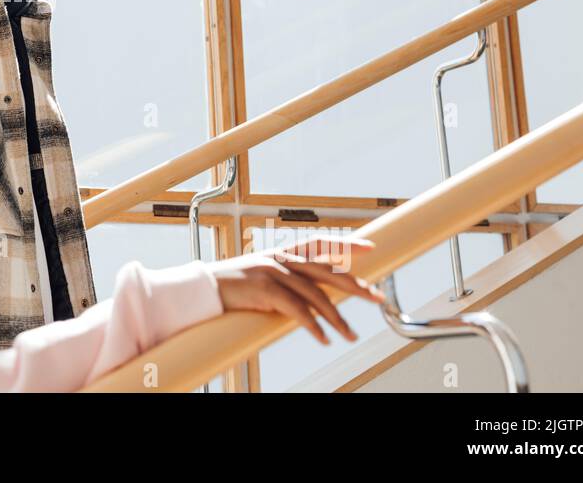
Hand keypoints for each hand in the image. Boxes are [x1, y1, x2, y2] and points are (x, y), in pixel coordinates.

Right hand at [206, 235, 385, 344]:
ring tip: (351, 335)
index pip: (320, 244)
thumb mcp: (261, 276)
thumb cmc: (232, 287)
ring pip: (316, 295)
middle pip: (328, 270)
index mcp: (281, 253)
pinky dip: (313, 326)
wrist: (204, 289)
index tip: (371, 247)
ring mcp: (273, 272)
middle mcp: (281, 258)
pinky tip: (323, 338)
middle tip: (378, 297)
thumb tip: (313, 297)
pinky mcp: (266, 290)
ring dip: (337, 319)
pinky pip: (298, 310)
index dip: (346, 245)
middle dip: (356, 285)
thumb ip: (286, 281)